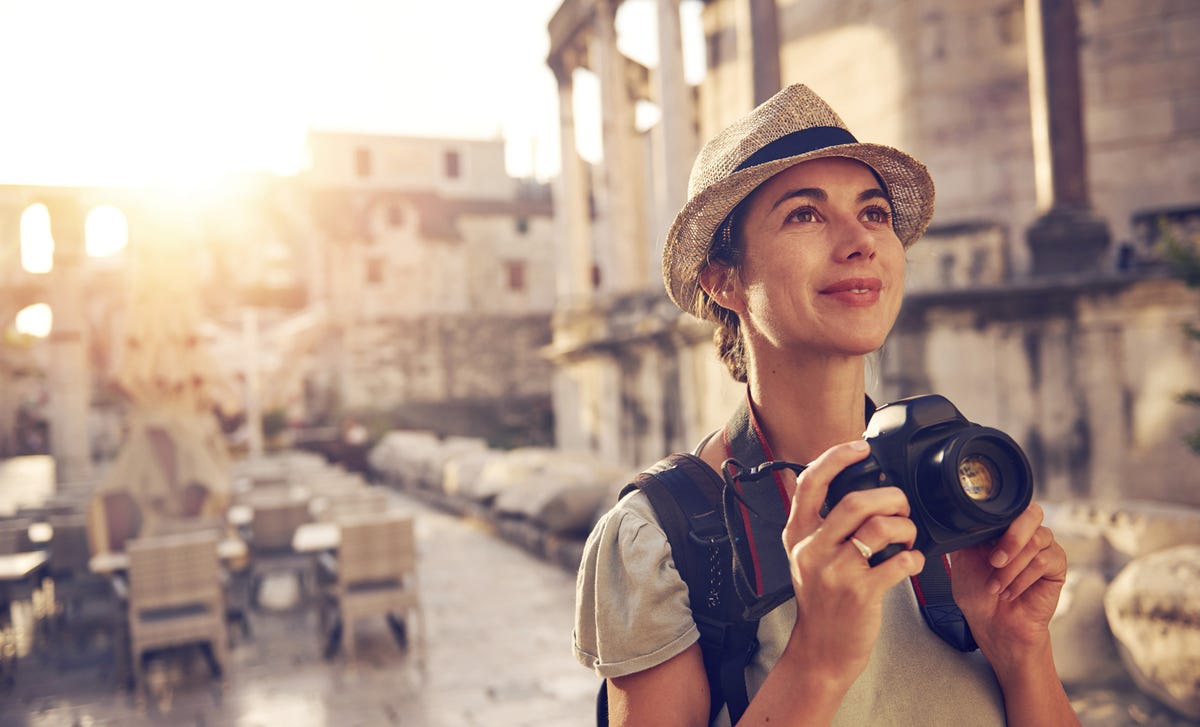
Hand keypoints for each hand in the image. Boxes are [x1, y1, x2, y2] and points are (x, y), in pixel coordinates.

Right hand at [779, 440, 925, 686]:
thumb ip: (821, 525)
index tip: (861, 447)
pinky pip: (898, 562)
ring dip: (905, 526)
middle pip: (854, 501)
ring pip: (879, 528)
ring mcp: (835, 571)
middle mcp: (812, 549)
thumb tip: (857, 489)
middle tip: (901, 504)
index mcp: (797, 534)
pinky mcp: (860, 593)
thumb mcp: (807, 557)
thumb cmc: (821, 602)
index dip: (837, 457)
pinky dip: (914, 558)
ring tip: (908, 535)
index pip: (810, 482)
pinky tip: (912, 562)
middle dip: (889, 497)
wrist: (820, 651)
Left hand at [948, 502, 1067, 669]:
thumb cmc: (978, 594)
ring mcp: (1043, 548)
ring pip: (1036, 541)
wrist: (993, 625)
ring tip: (997, 587)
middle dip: (1011, 539)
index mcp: (1003, 527)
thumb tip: (967, 515)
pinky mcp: (1057, 566)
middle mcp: (1026, 534)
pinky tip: (1011, 592)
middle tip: (993, 561)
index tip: (981, 543)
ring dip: (1011, 567)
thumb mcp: (962, 558)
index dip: (997, 520)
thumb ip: (970, 533)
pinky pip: (1044, 561)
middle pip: (1032, 514)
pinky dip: (1023, 578)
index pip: (1010, 507)